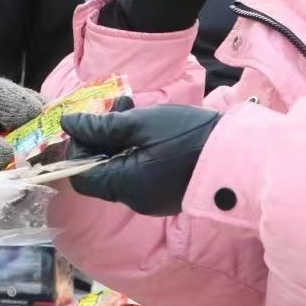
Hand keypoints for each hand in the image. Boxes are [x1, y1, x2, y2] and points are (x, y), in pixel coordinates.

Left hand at [64, 98, 220, 216]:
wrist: (238, 156)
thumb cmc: (189, 137)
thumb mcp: (142, 123)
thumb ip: (102, 126)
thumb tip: (68, 123)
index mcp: (125, 186)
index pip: (81, 176)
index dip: (79, 148)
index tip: (91, 120)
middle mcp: (134, 199)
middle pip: (101, 171)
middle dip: (101, 137)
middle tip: (117, 106)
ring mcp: (151, 199)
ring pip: (120, 168)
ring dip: (119, 139)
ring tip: (132, 108)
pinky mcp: (166, 193)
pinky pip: (139, 172)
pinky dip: (136, 150)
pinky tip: (149, 127)